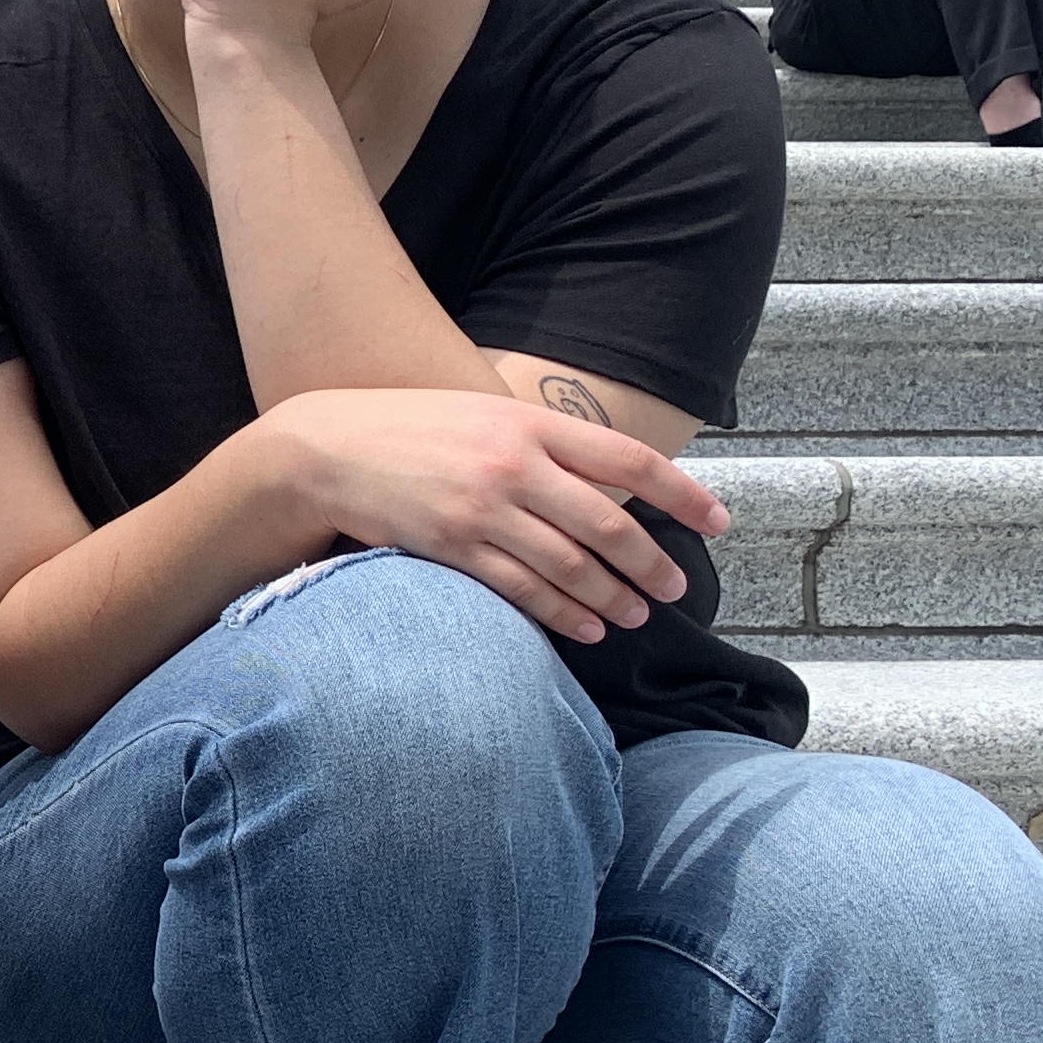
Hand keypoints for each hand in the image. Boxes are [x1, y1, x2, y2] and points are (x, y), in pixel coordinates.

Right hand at [253, 385, 726, 644]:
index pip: (630, 461)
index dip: (683, 495)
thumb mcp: (482, 413)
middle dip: (652, 564)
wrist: (324, 449)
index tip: (718, 523)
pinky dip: (562, 613)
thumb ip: (541, 442)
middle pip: (608, 524)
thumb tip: (605, 482)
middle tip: (675, 589)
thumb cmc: (409, 430)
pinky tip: (585, 628)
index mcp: (530, 423)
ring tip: (636, 616)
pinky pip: (523, 589)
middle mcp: (514, 464)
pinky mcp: (452, 545)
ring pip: (571, 565)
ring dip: (613, 597)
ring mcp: (483, 508)